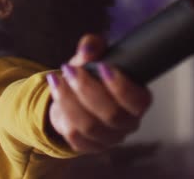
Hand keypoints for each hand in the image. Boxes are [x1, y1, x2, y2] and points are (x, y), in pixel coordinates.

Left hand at [46, 34, 151, 152]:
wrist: (73, 97)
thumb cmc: (91, 76)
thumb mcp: (92, 57)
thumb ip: (93, 47)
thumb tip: (88, 47)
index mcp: (137, 101)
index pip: (138, 101)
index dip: (122, 87)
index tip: (102, 67)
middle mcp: (127, 123)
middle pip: (112, 115)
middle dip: (88, 90)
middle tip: (70, 69)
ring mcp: (108, 138)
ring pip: (90, 126)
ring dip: (69, 100)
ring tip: (56, 79)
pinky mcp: (88, 147)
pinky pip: (74, 136)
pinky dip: (62, 112)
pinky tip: (56, 92)